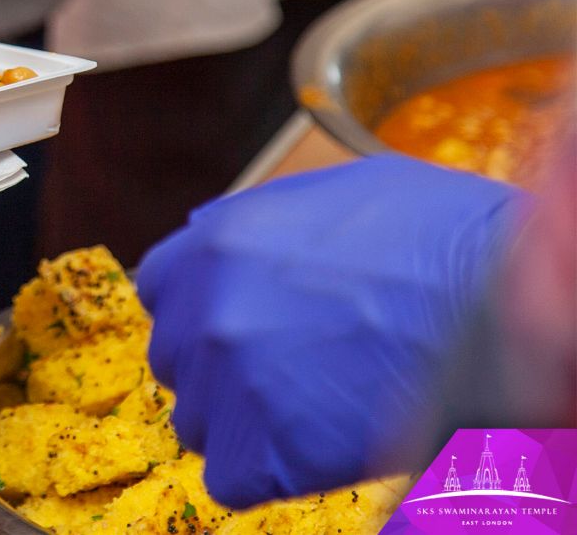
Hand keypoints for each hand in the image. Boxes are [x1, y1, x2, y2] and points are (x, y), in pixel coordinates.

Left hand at [138, 156, 526, 506]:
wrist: (509, 304)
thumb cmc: (442, 238)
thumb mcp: (334, 191)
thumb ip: (260, 223)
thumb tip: (224, 240)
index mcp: (211, 244)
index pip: (160, 289)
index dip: (202, 310)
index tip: (241, 324)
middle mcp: (203, 311)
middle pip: (179, 358)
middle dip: (224, 367)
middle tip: (292, 370)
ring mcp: (229, 383)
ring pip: (200, 422)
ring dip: (244, 422)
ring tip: (314, 408)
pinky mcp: (262, 450)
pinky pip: (233, 479)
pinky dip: (270, 472)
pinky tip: (319, 448)